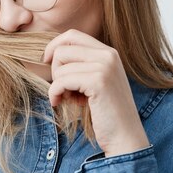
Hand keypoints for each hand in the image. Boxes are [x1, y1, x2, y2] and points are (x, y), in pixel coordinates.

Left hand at [42, 29, 149, 156]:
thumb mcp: (94, 82)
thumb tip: (52, 52)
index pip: (72, 35)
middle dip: (55, 70)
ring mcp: (105, 67)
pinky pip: (61, 80)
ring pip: (60, 66)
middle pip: (63, 49)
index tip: (47, 62)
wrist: (125, 137)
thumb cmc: (106, 113)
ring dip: (57, 85)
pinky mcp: (98, 81)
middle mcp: (108, 55)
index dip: (54, 46)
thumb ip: (81, 65)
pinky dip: (55, 93)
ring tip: (68, 99)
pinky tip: (60, 103)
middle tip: (62, 89)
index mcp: (108, 52)